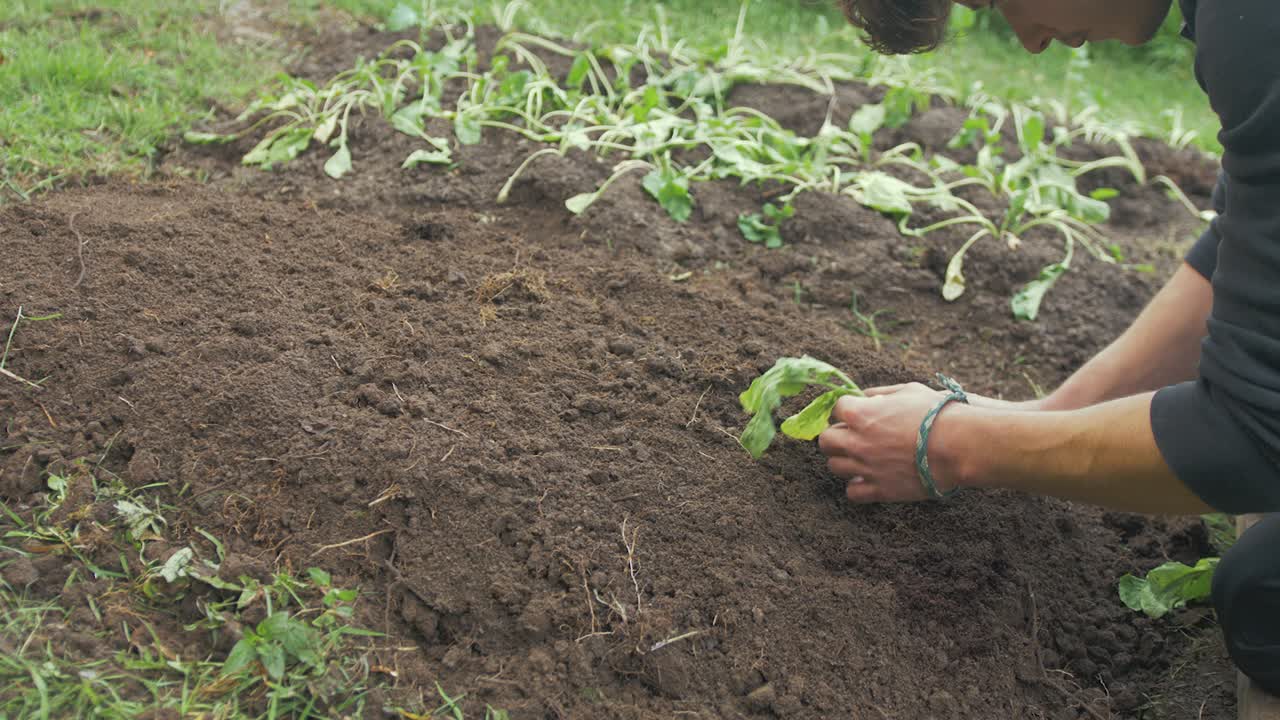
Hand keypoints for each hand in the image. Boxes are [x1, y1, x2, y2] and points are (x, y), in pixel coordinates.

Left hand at [817, 382, 965, 502]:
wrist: (957, 446)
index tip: (858, 411)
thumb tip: (866, 396)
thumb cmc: (936, 414)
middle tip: (853, 436)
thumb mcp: (908, 391)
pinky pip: (852, 492)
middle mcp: (856, 441)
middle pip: (825, 440)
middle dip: (836, 436)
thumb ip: (881, 393)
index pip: (836, 408)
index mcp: (860, 414)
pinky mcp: (879, 490)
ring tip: (862, 457)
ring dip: (845, 460)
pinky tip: (869, 478)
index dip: (848, 408)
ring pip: (835, 466)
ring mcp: (865, 467)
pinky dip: (857, 486)